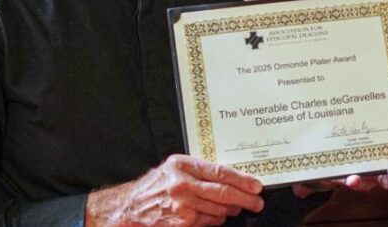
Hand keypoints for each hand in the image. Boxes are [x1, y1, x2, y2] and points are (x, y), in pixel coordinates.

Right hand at [86, 154, 262, 225]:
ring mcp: (183, 206)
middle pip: (224, 193)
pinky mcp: (183, 223)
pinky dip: (216, 220)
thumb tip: (231, 177)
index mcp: (183, 166)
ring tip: (235, 207)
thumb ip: (199, 169)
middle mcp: (183, 185)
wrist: (131, 208)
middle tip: (257, 202)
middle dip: (245, 199)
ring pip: (219, 210)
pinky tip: (216, 216)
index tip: (256, 185)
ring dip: (231, 210)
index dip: (242, 180)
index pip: (220, 172)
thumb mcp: (175, 167)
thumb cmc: (155, 186)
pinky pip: (209, 222)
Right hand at [291, 132, 387, 196]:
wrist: (371, 131)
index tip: (351, 177)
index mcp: (358, 173)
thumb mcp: (326, 165)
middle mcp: (378, 172)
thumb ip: (312, 179)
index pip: (356, 181)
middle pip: (387, 181)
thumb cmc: (343, 150)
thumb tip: (298, 190)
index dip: (355, 181)